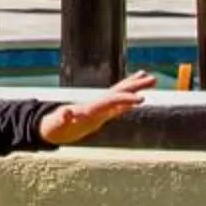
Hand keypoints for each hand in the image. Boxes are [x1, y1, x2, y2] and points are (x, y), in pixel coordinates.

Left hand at [38, 70, 157, 145]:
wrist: (52, 127)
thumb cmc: (54, 127)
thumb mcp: (58, 124)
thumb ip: (63, 118)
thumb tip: (66, 112)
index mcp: (91, 107)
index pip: (112, 100)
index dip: (126, 99)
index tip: (141, 99)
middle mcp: (98, 104)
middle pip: (119, 91)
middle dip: (136, 85)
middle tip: (153, 78)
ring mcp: (100, 108)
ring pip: (121, 95)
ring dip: (135, 87)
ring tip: (151, 79)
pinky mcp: (101, 114)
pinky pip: (118, 106)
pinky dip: (129, 101)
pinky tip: (138, 100)